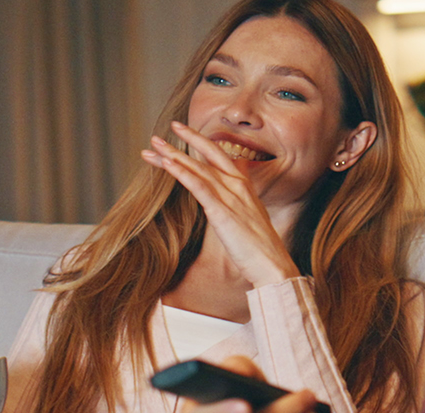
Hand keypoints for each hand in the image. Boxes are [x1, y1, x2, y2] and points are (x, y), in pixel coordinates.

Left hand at [141, 121, 300, 286]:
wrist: (272, 265)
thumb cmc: (260, 249)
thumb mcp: (250, 219)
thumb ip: (238, 203)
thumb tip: (229, 196)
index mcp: (245, 187)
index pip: (220, 157)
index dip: (200, 143)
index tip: (182, 135)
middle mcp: (238, 186)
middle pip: (207, 155)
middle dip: (183, 140)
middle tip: (159, 134)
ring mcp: (231, 197)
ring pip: (198, 168)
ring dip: (172, 155)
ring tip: (152, 147)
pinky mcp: (222, 212)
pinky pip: (198, 186)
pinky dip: (181, 172)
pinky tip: (167, 163)